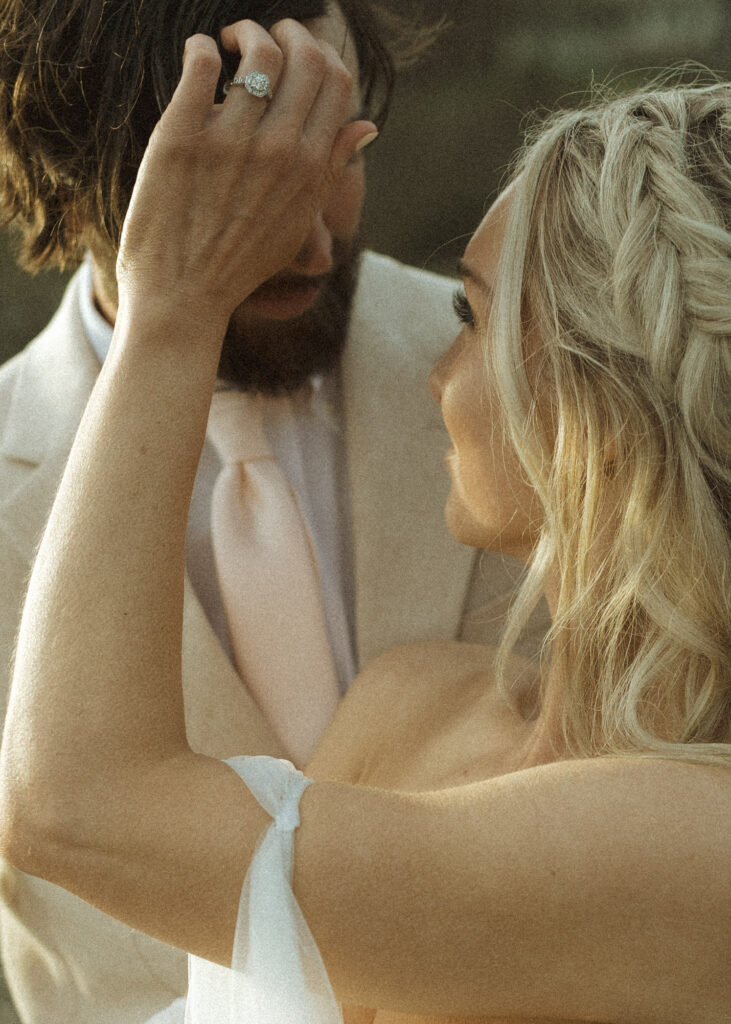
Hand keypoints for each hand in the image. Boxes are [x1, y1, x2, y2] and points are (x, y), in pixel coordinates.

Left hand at [116, 19, 376, 333]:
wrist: (182, 298)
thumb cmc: (240, 264)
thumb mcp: (296, 221)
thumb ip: (331, 168)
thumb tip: (367, 127)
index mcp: (310, 169)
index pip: (335, 80)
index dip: (318, 53)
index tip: (296, 52)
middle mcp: (278, 151)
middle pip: (302, 56)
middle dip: (286, 30)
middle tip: (260, 35)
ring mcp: (229, 142)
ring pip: (257, 50)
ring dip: (244, 32)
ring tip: (226, 45)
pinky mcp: (180, 137)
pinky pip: (201, 62)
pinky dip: (201, 47)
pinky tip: (198, 56)